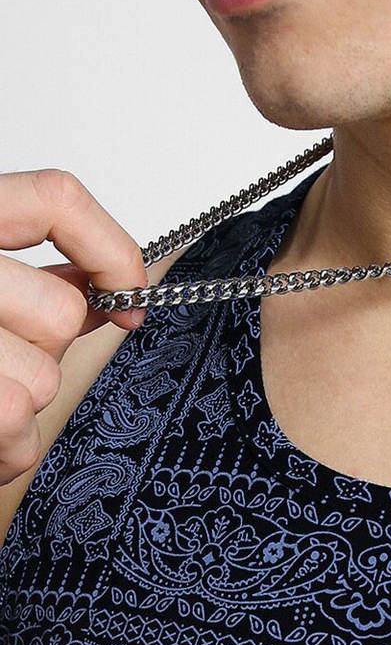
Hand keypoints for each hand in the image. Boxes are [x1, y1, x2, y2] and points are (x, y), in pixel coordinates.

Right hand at [0, 168, 148, 483]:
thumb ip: (34, 282)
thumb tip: (107, 289)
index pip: (56, 200)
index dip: (111, 251)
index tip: (125, 296)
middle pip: (60, 310)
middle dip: (46, 348)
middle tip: (2, 356)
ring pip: (44, 377)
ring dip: (23, 399)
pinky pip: (16, 423)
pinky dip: (8, 444)